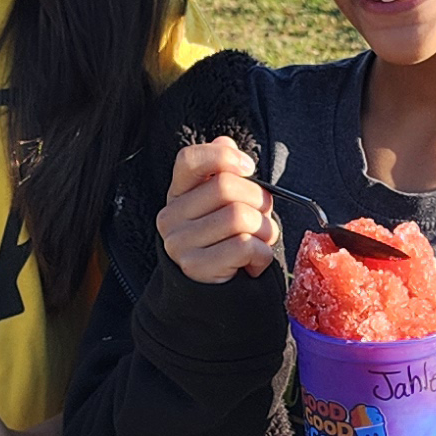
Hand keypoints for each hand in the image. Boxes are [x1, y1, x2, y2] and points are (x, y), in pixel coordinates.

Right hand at [157, 139, 277, 282]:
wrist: (212, 294)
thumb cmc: (225, 241)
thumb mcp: (223, 205)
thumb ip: (223, 173)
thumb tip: (224, 141)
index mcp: (177, 193)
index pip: (189, 159)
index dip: (223, 156)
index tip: (248, 168)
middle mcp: (171, 216)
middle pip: (227, 187)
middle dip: (259, 201)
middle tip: (263, 217)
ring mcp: (179, 243)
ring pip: (241, 218)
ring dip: (265, 231)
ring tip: (259, 242)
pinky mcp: (195, 267)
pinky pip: (245, 247)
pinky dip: (262, 255)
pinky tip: (253, 263)